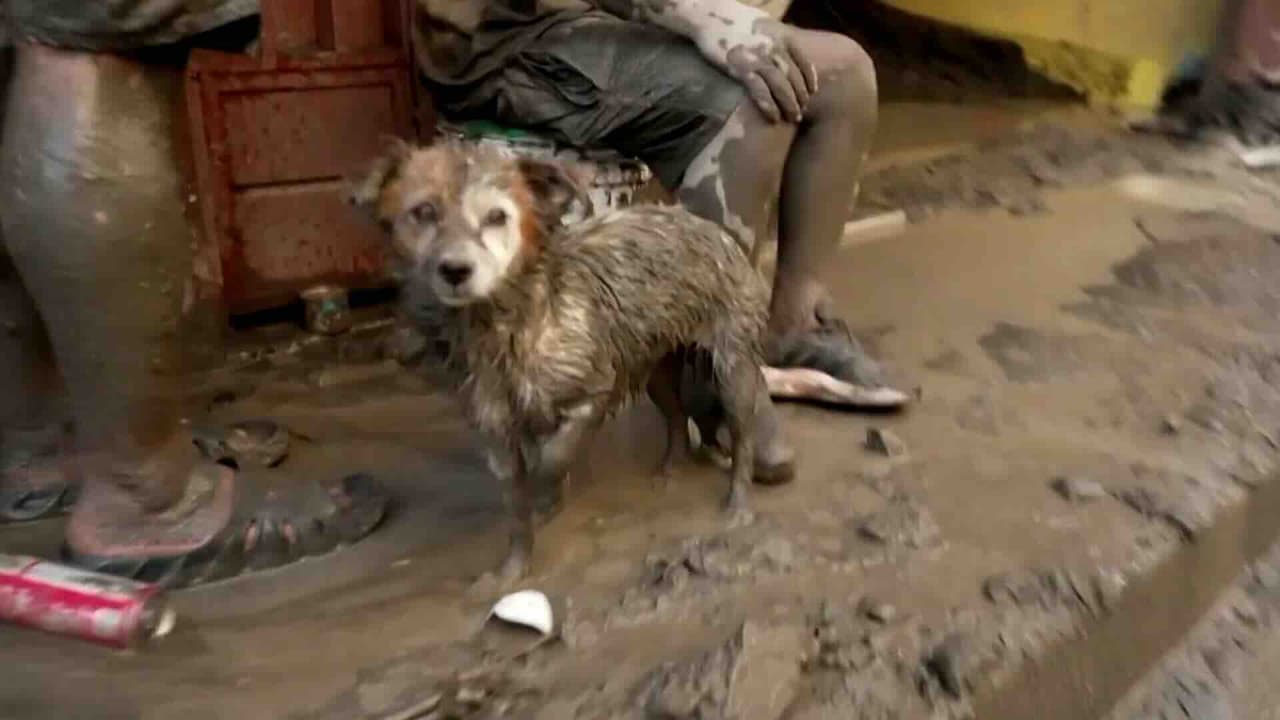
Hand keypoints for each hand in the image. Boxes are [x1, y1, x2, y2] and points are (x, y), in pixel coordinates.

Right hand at [694, 17, 817, 123]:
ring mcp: (759, 59)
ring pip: (782, 87)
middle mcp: (774, 48)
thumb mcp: (763, 24)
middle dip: (801, 97)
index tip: (812, 92)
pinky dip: (770, 106)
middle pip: (794, 78)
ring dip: (790, 105)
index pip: (803, 62)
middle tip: (801, 112)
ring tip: (793, 118)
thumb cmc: (735, 22)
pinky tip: (774, 117)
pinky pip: (761, 92)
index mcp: (781, 37)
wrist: (709, 18)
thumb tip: (786, 46)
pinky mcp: (743, 69)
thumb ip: (776, 36)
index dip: (810, 80)